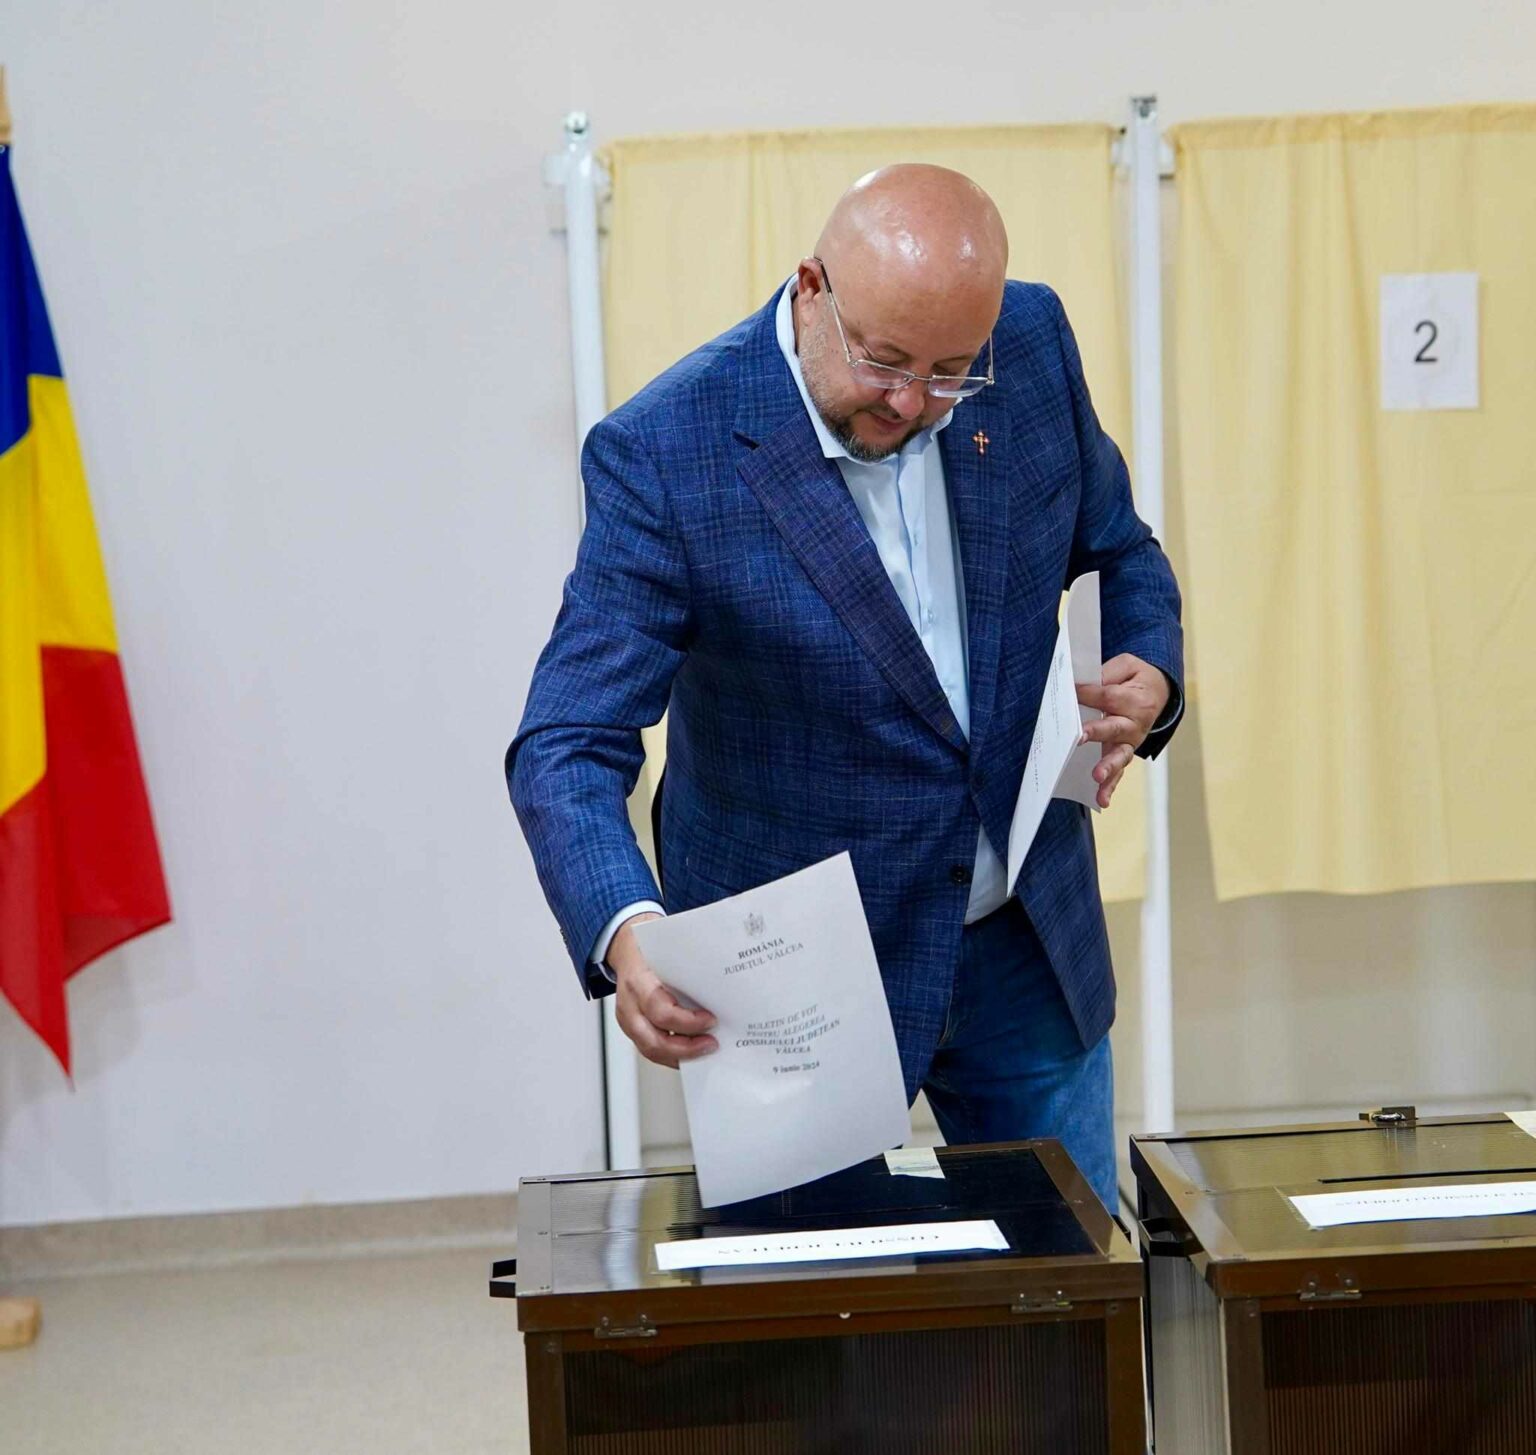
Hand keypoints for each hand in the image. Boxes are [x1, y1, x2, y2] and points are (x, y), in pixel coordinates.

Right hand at [608, 913, 718, 1068]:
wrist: (625, 949)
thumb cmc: (648, 950)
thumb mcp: (668, 951)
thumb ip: (689, 968)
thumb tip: (722, 986)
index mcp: (639, 981)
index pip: (661, 1010)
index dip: (688, 1022)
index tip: (711, 1020)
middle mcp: (629, 1005)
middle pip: (654, 1040)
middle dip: (687, 1048)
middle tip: (711, 1044)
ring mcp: (627, 1020)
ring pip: (650, 1050)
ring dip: (681, 1056)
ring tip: (704, 1051)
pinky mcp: (631, 1029)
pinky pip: (650, 1049)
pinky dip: (672, 1054)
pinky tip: (690, 1051)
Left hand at [1074, 654, 1170, 809]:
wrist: (1159, 693)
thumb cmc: (1137, 679)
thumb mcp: (1127, 665)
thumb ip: (1107, 673)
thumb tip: (1081, 684)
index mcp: (1136, 698)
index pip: (1107, 696)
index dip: (1086, 693)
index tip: (1069, 691)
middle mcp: (1136, 723)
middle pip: (1114, 728)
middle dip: (1096, 732)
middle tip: (1079, 737)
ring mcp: (1131, 741)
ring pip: (1120, 755)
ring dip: (1108, 767)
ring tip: (1097, 777)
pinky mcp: (1125, 753)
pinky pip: (1119, 772)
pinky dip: (1111, 786)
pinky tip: (1101, 800)